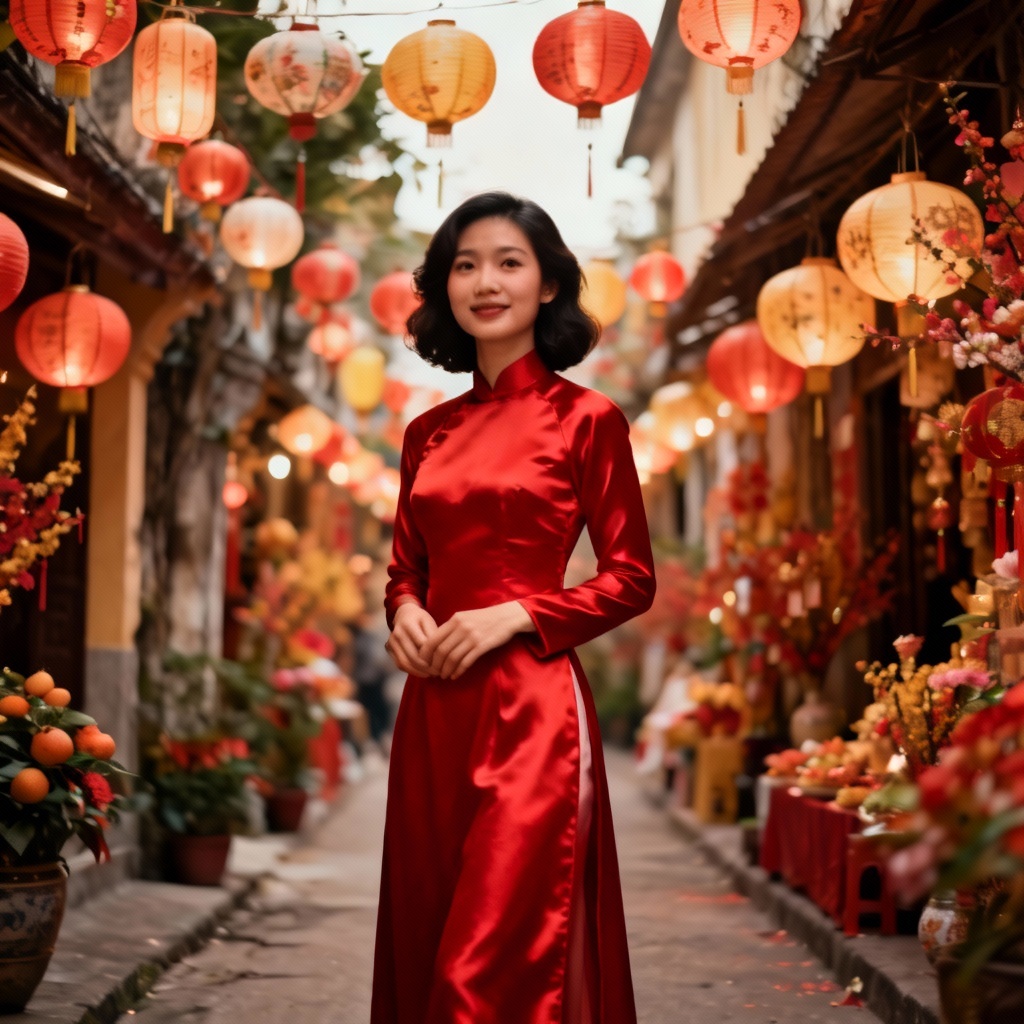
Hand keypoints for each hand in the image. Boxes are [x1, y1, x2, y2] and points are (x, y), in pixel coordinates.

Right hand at [386, 602, 437, 675]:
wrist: (404, 614)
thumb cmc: (421, 619)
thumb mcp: (429, 622)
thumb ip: (433, 637)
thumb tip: (440, 655)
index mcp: (408, 624)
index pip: (422, 644)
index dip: (433, 655)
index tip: (444, 661)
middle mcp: (397, 633)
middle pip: (413, 656)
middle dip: (427, 667)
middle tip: (439, 672)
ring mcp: (391, 642)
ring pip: (405, 663)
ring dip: (419, 671)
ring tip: (431, 674)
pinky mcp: (389, 649)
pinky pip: (399, 664)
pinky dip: (411, 671)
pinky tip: (423, 673)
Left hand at [419, 601, 534, 679]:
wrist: (507, 617)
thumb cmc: (484, 618)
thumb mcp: (465, 617)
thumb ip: (451, 628)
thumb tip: (435, 642)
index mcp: (454, 620)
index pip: (433, 639)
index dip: (425, 654)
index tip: (424, 662)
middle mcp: (461, 628)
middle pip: (440, 650)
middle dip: (434, 664)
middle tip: (433, 672)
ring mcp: (472, 637)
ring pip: (452, 658)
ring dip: (445, 669)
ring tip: (443, 676)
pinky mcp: (482, 646)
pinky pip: (465, 661)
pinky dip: (458, 670)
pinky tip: (455, 675)